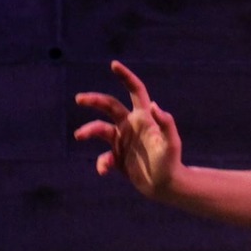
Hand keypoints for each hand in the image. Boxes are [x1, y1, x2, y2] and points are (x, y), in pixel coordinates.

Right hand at [74, 59, 182, 196]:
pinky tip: (104, 170)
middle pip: (109, 105)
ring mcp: (122, 141)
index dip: (125, 77)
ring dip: (89, 130)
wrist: (166, 186)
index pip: (135, 91)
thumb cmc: (171, 162)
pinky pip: (104, 157)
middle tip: (79, 99)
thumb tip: (154, 104)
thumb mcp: (171, 143)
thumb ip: (166, 123)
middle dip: (94, 100)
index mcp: (144, 118)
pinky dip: (102, 162)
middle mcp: (130, 125)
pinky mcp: (117, 157)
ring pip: (100, 129)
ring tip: (80, 135)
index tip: (114, 65)